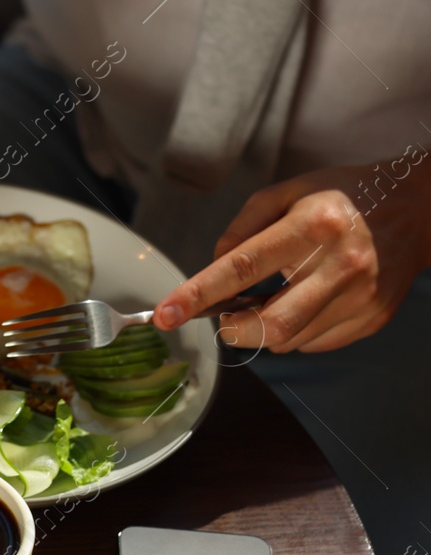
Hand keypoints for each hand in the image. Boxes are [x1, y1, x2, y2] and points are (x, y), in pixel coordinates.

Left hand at [153, 160, 430, 351]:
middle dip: (233, 329)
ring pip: (287, 341)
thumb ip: (241, 229)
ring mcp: (361, 296)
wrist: (418, 208)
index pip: (242, 268)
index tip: (165, 315)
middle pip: (267, 325)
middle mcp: (340, 264)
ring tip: (279, 295)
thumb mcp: (288, 193)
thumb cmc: (341, 198)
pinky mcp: (372, 317)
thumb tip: (212, 270)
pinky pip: (313, 343)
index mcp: (313, 225)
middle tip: (227, 314)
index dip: (198, 295)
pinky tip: (308, 301)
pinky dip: (296, 331)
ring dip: (264, 329)